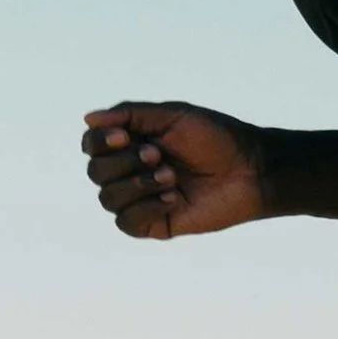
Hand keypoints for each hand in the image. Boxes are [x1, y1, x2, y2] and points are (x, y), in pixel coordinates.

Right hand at [80, 101, 269, 240]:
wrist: (250, 169)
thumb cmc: (216, 138)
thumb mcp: (173, 116)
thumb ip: (130, 114)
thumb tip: (87, 118)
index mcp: (131, 143)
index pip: (91, 145)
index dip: (99, 142)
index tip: (124, 136)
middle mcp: (130, 171)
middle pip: (95, 172)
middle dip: (123, 162)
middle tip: (157, 155)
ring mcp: (141, 199)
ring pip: (107, 198)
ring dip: (137, 184)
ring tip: (171, 176)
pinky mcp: (154, 224)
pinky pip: (126, 222)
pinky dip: (145, 208)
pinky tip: (172, 199)